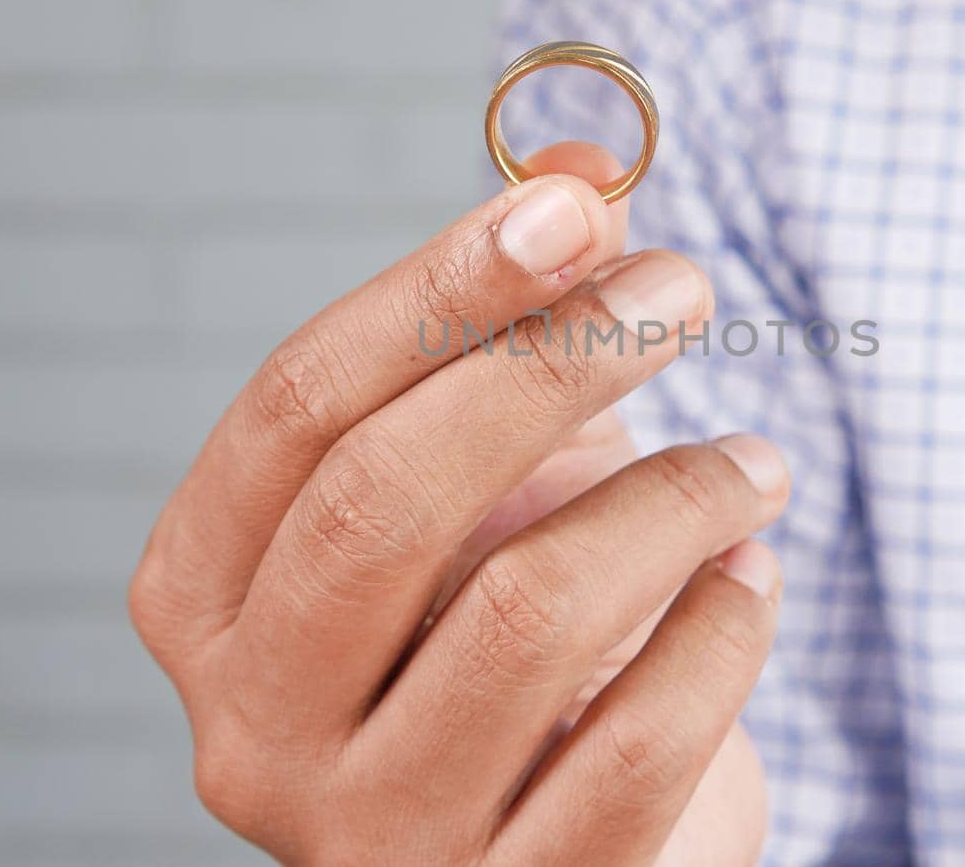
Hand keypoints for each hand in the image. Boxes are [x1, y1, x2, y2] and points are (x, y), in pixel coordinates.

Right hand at [129, 143, 787, 865]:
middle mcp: (253, 725)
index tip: (579, 205)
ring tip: (757, 462)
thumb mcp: (489, 482)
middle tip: (683, 289)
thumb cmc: (502, 639)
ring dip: (673, 497)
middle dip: (550, 364)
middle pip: (384, 499)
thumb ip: (515, 327)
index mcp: (208, 598)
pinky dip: (720, 631)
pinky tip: (754, 572)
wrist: (551, 848)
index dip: (441, 289)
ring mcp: (369, 837)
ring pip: (526, 615)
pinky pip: (635, 749)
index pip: (299, 406)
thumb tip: (589, 166)